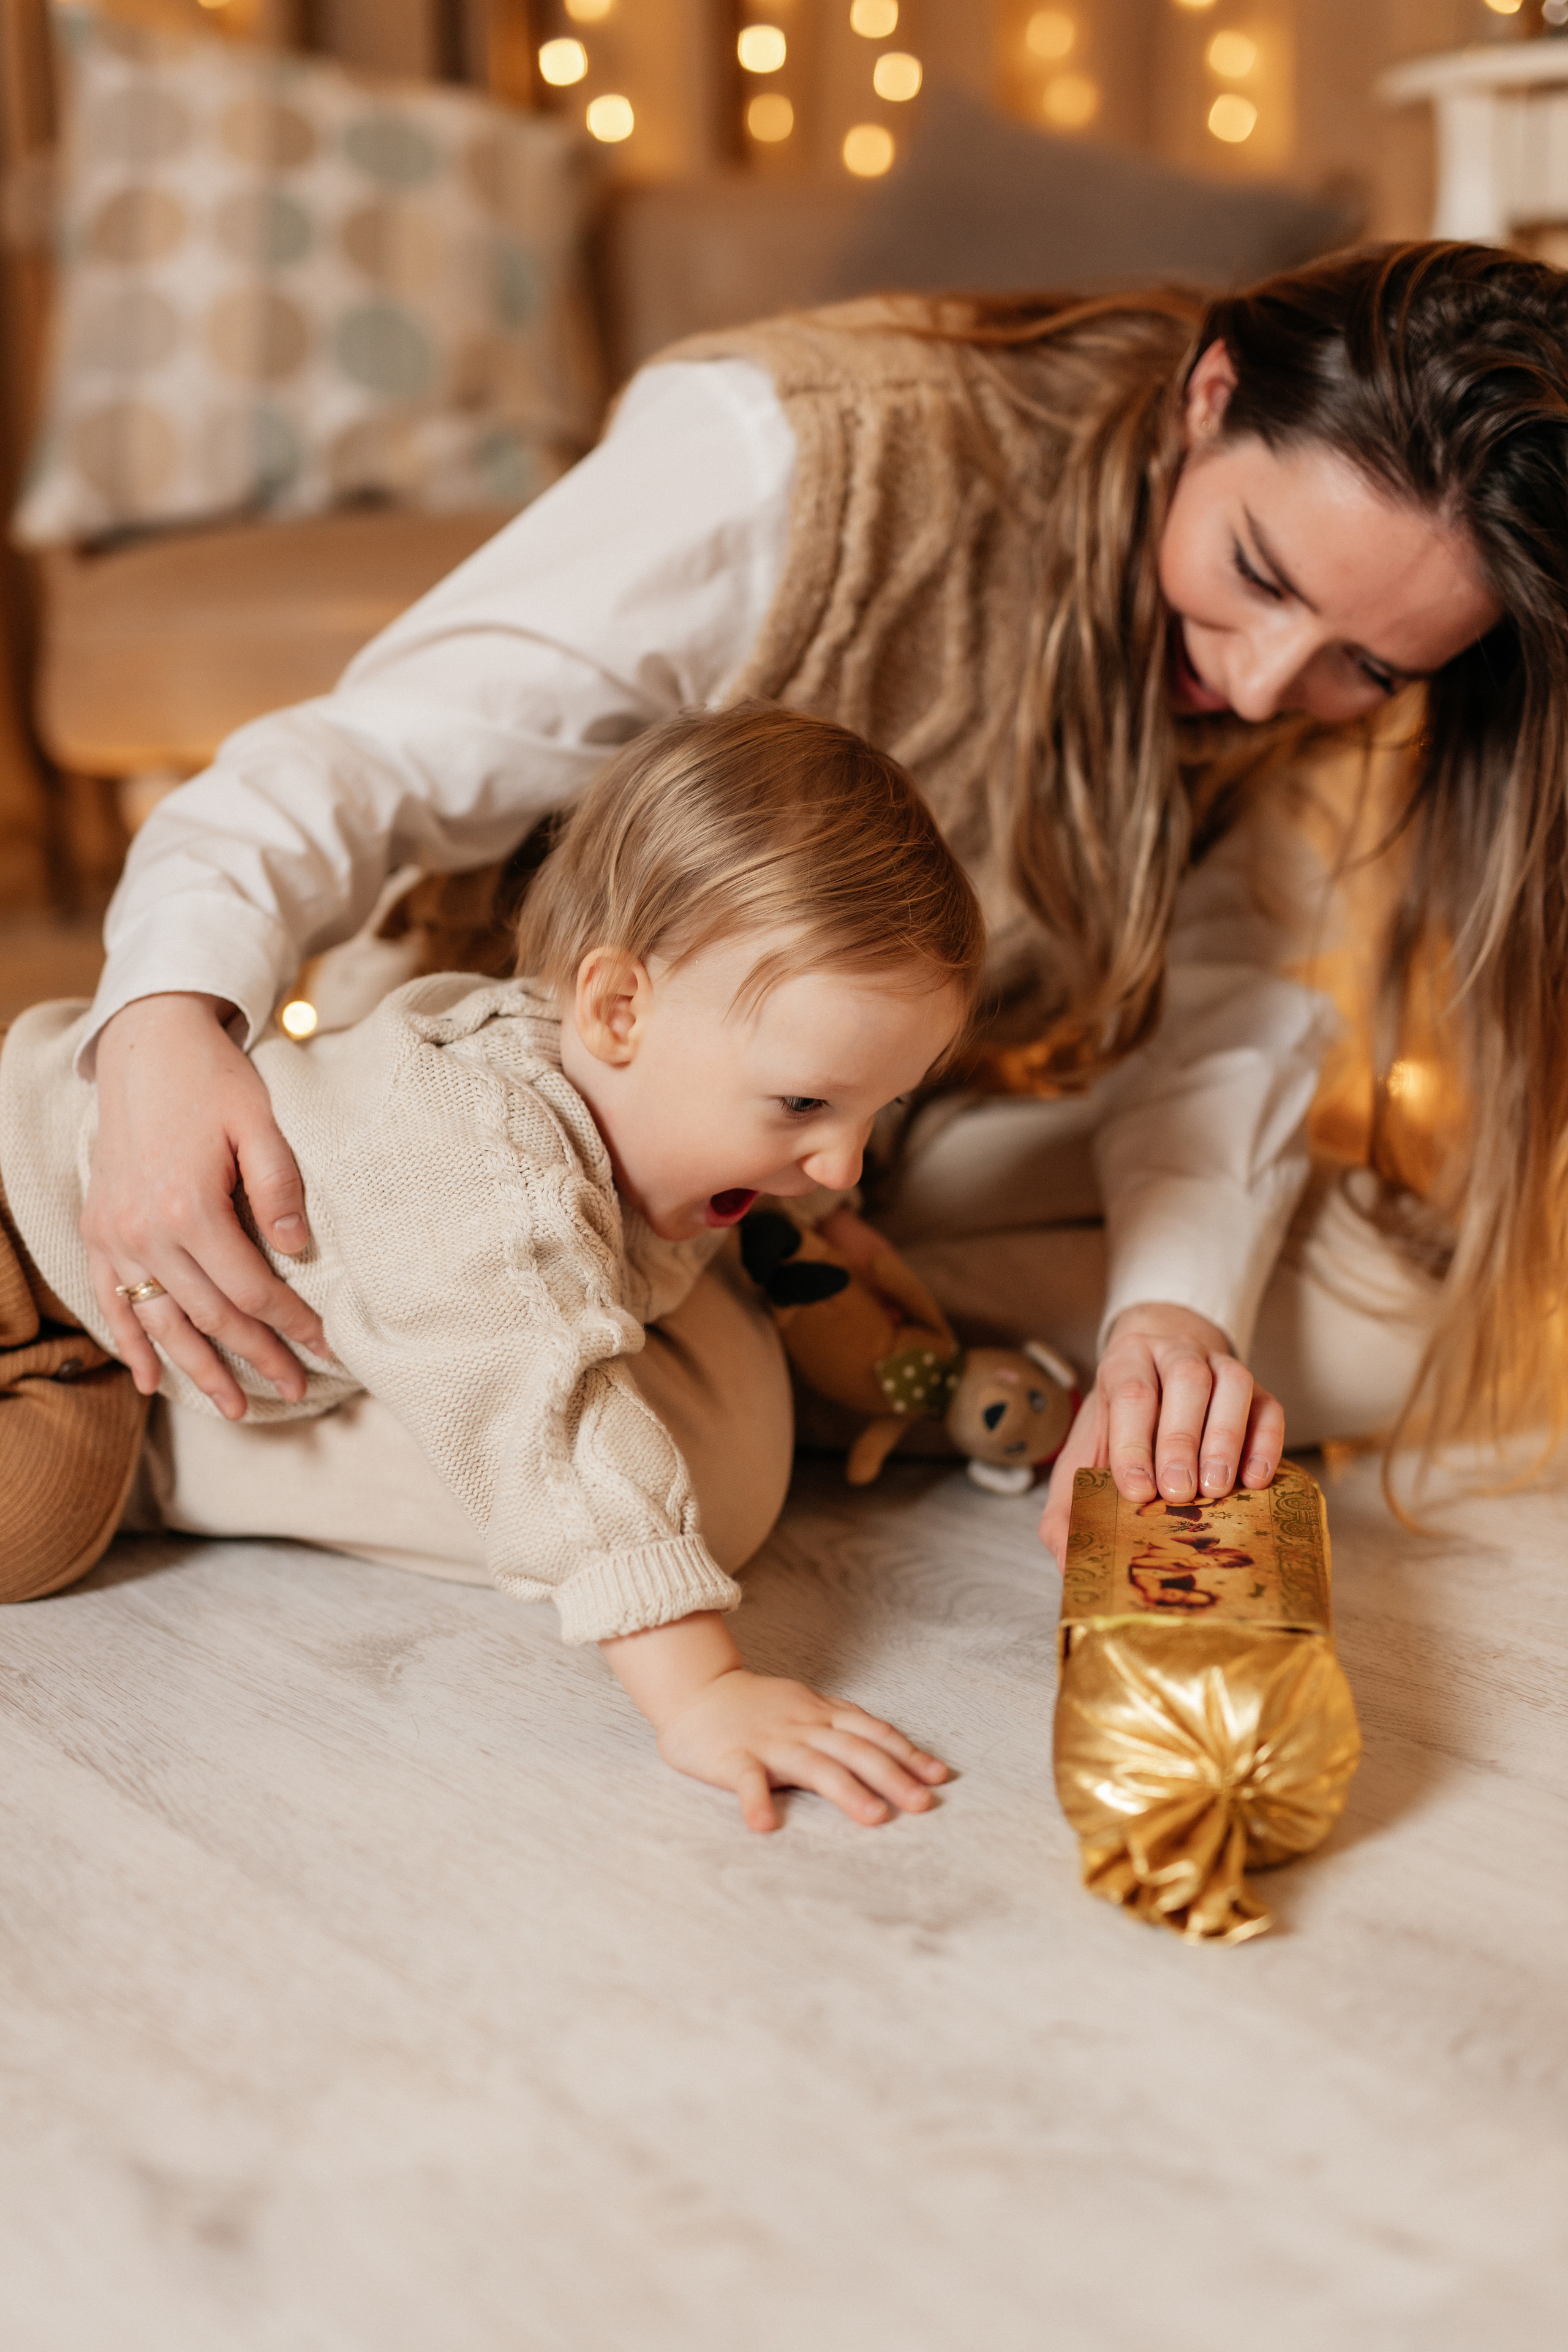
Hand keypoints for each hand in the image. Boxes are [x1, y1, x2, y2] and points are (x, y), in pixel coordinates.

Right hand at [84, 993, 326, 1418]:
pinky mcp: (97, 1229)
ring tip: (235, 1409)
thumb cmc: (212, 1082)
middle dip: (256, 1358)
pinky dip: (130, 1344)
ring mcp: (115, 1234)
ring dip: (198, 1370)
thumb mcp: (260, 1123)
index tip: (327, 1347)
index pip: (252, 1289)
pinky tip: (150, 1382)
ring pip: (160, 1322)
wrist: (145, 1045)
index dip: (292, 1324)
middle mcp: (145, 1231)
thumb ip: (281, 1188)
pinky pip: (109, 1301)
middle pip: (210, 1316)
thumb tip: (300, 1252)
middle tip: (294, 1390)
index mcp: (191, 1207)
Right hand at [602, 1611, 949, 1831]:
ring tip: (874, 1817)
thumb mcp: (808, 1707)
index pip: (872, 1732)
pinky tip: (764, 1826)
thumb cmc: (758, 1706)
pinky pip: (746, 1780)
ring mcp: (769, 1742)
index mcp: (821, 1715)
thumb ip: (845, 1725)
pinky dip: (755, 1802)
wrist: (697, 1690)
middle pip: (854, 1750)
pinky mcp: (732, 1758)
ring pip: (813, 1765)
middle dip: (892, 1776)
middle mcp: (803, 1727)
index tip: (939, 1776)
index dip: (907, 1753)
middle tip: (923, 1804)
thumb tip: (896, 1749)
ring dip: (846, 1791)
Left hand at [1039, 1302, 1282, 1565]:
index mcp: (1126, 1361)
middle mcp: (1175, 1352)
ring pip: (1232, 1384)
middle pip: (1185, 1380)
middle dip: (1180, 1440)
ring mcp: (1221, 1366)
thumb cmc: (1120, 1424)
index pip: (1131, 1391)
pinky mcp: (1257, 1392)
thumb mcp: (1085, 1452)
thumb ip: (1069, 1504)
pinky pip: (1269, 1408)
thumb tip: (1067, 1562)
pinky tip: (1254, 1480)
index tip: (1136, 1489)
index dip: (1133, 1441)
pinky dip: (1265, 1443)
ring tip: (1216, 1488)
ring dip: (1224, 1438)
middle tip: (1177, 1491)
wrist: (1158, 1370)